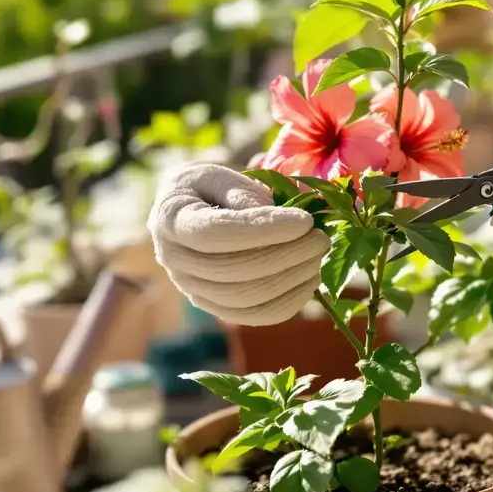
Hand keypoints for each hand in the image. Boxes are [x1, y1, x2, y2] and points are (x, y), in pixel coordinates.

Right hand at [148, 164, 328, 324]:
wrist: (186, 213)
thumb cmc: (206, 186)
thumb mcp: (220, 176)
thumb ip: (243, 193)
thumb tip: (276, 216)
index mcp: (170, 219)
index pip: (216, 233)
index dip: (264, 230)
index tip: (305, 220)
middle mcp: (172, 260)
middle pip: (234, 271)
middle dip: (287, 254)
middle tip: (321, 237)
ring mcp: (190, 289)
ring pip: (246, 298)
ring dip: (291, 279)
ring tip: (318, 255)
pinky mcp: (213, 307)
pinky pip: (252, 315)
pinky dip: (287, 302)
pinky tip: (310, 281)